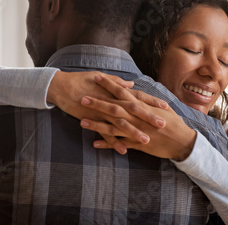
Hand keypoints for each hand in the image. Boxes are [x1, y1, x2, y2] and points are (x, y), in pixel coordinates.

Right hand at [46, 71, 166, 153]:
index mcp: (115, 91)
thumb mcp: (101, 77)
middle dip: (148, 117)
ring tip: (146, 140)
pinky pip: (104, 133)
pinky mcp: (92, 119)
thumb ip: (117, 82)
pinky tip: (123, 151)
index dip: (152, 101)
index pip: (138, 96)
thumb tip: (131, 84)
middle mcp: (111, 100)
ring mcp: (102, 111)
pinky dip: (114, 142)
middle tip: (162, 125)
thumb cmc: (81, 80)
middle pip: (133, 110)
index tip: (166, 106)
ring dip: (134, 132)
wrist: (61, 87)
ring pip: (121, 123)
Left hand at [79, 75, 196, 160]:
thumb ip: (145, 99)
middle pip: (114, 107)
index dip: (109, 84)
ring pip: (113, 126)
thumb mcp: (160, 107)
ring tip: (82, 122)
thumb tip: (136, 91)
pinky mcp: (137, 143)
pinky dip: (107, 144)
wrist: (183, 141)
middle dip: (97, 103)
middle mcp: (137, 117)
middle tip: (82, 98)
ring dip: (97, 124)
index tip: (96, 77)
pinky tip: (94, 144)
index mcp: (142, 105)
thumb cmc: (173, 123)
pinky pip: (119, 143)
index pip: (122, 92)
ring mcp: (136, 130)